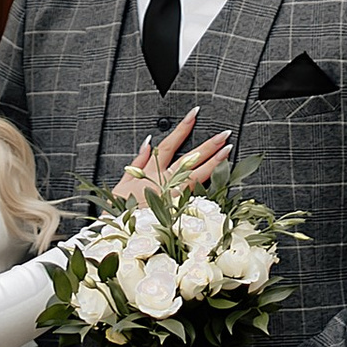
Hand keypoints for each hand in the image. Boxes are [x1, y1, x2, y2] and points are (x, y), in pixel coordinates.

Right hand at [114, 113, 231, 205]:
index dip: (183, 128)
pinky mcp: (178, 211)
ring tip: (228, 150)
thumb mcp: (122, 184)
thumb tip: (148, 142)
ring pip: (198, 177)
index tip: (195, 114)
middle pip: (190, 159)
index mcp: (150, 173)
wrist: (117, 233)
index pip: (169, 144)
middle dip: (208, 144)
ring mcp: (173, 197)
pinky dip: (208, 188)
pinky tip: (222, 180)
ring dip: (214, 163)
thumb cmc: (119, 211)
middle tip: (225, 133)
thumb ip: (137, 162)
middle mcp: (164, 182)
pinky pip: (197, 198)